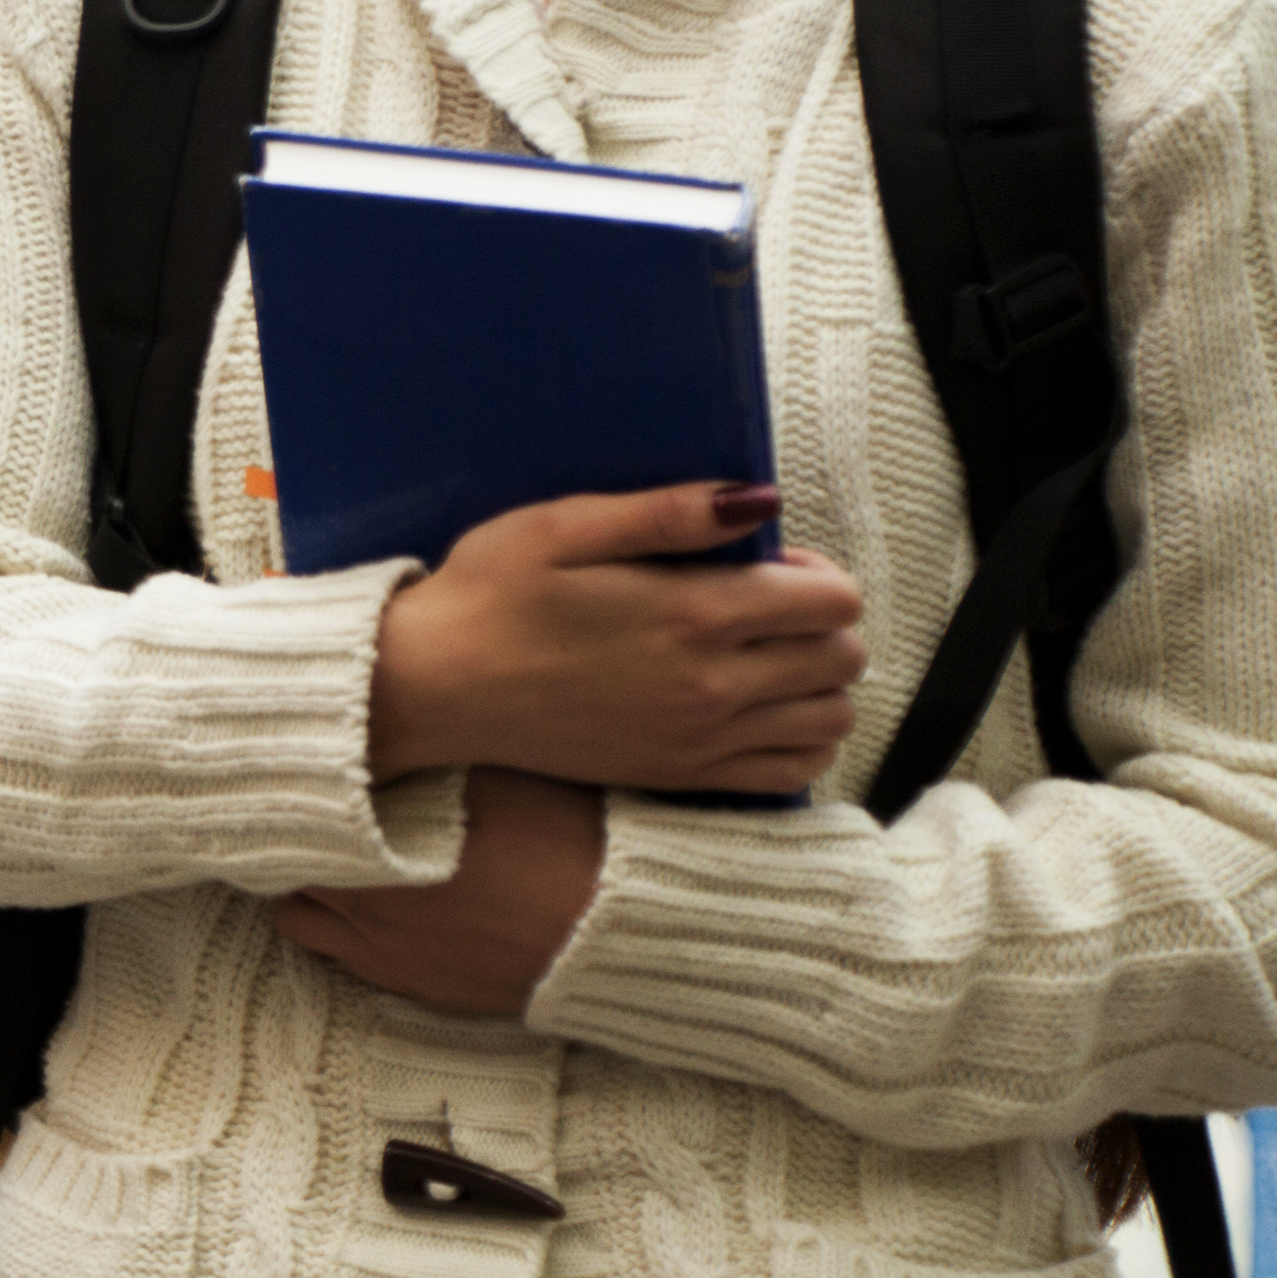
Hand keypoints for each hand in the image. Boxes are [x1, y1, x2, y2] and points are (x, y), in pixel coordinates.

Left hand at [275, 767, 607, 1015]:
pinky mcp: (422, 989)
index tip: (285, 771)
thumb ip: (415, 755)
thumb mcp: (488, 769)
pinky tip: (373, 908)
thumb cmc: (562, 835)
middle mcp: (365, 905)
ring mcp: (390, 956)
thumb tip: (369, 722)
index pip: (286, 819)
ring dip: (308, 893)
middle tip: (302, 814)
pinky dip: (344, 935)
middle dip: (287, 843)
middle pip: (281, 873)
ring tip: (335, 862)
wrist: (617, 929)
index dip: (283, 794)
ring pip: (301, 925)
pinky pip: (347, 964)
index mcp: (373, 843)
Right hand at [367, 483, 862, 799]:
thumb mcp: (561, 528)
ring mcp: (702, 740)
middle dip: (822, 621)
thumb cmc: (489, 594)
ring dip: (819, 681)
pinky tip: (759, 709)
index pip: (830, 600)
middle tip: (762, 602)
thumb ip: (666, 513)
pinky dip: (800, 740)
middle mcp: (712, 686)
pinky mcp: (683, 777)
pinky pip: (793, 773)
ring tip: (763, 655)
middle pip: (842, 658)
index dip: (817, 570)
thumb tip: (757, 501)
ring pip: (831, 718)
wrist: (434, 687)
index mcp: (690, 615)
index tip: (767, 560)